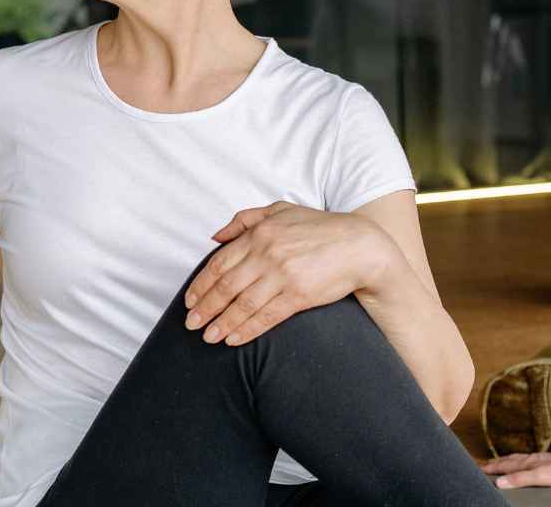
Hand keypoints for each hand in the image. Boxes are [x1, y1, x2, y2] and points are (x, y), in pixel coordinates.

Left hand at [183, 201, 397, 345]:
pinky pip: (266, 317)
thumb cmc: (321, 228)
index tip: (189, 301)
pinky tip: (233, 340)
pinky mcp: (299, 295)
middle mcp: (268, 253)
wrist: (361, 246)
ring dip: (221, 324)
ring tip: (208, 337)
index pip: (219, 263)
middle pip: (225, 286)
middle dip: (204, 309)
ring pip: (242, 304)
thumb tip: (215, 236)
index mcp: (260, 233)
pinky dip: (247, 330)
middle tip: (191, 325)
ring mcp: (283, 275)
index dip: (200, 285)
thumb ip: (246, 219)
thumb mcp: (282, 211)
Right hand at [481, 451, 550, 489]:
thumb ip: (519, 479)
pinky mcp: (544, 461)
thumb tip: (500, 482)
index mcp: (526, 465)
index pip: (504, 466)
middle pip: (507, 461)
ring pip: (515, 459)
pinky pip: (524, 460)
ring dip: (504, 461)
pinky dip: (516, 461)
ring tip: (497, 462)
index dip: (491, 468)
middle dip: (494, 463)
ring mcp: (537, 459)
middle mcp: (529, 460)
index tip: (478, 468)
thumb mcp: (538, 478)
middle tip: (482, 464)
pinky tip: (521, 462)